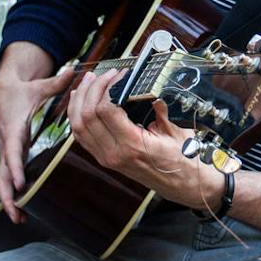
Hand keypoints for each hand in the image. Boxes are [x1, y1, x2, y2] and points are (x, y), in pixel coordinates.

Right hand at [0, 59, 72, 222]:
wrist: (1, 92)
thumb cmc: (22, 90)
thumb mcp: (38, 86)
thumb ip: (57, 82)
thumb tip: (74, 70)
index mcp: (14, 127)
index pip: (13, 151)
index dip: (16, 168)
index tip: (21, 184)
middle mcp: (7, 142)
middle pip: (4, 172)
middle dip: (8, 194)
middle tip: (17, 213)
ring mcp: (7, 151)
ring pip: (3, 179)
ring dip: (8, 200)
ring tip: (19, 219)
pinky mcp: (10, 155)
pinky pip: (8, 177)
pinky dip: (12, 194)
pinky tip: (22, 210)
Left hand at [67, 69, 217, 209]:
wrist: (183, 186)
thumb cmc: (183, 161)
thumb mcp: (176, 133)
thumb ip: (161, 112)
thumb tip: (151, 93)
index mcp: (132, 145)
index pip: (106, 110)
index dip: (108, 87)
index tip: (119, 75)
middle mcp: (114, 154)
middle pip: (87, 116)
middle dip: (90, 89)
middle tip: (101, 74)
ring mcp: (106, 158)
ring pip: (78, 126)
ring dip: (79, 101)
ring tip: (87, 82)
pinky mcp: (104, 159)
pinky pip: (81, 137)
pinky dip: (77, 117)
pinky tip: (81, 102)